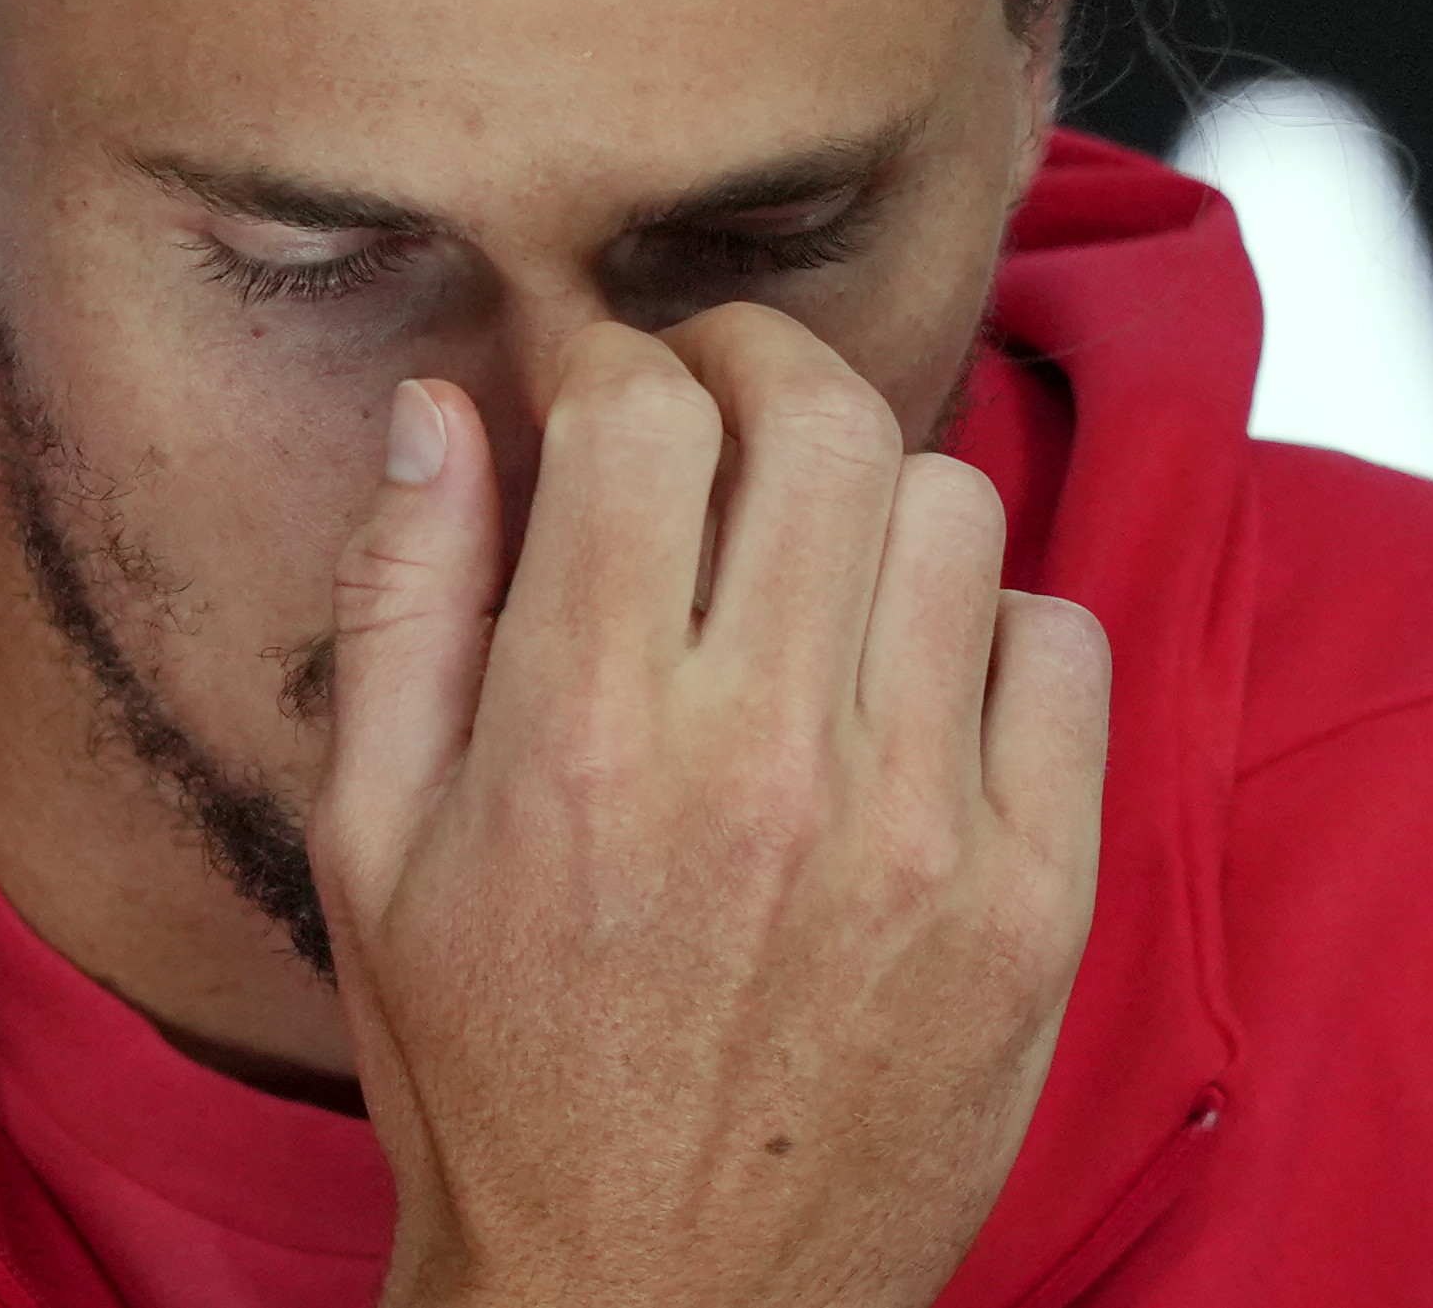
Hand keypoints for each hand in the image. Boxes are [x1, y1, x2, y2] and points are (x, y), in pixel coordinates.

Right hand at [313, 305, 1110, 1307]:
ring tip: (803, 561)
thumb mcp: (371, 848)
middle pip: (822, 419)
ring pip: (950, 506)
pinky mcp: (1037, 903)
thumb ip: (404, 603)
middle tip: (711, 407)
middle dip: (753, 365)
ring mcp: (924, 834)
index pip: (642, 414)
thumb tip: (448, 401)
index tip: (594, 385)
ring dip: (865, 496)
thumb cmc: (490, 1076)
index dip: (611, 355)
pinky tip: (904, 687)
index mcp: (583, 742)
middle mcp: (766, 765)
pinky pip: (1061, 644)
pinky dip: (986, 625)